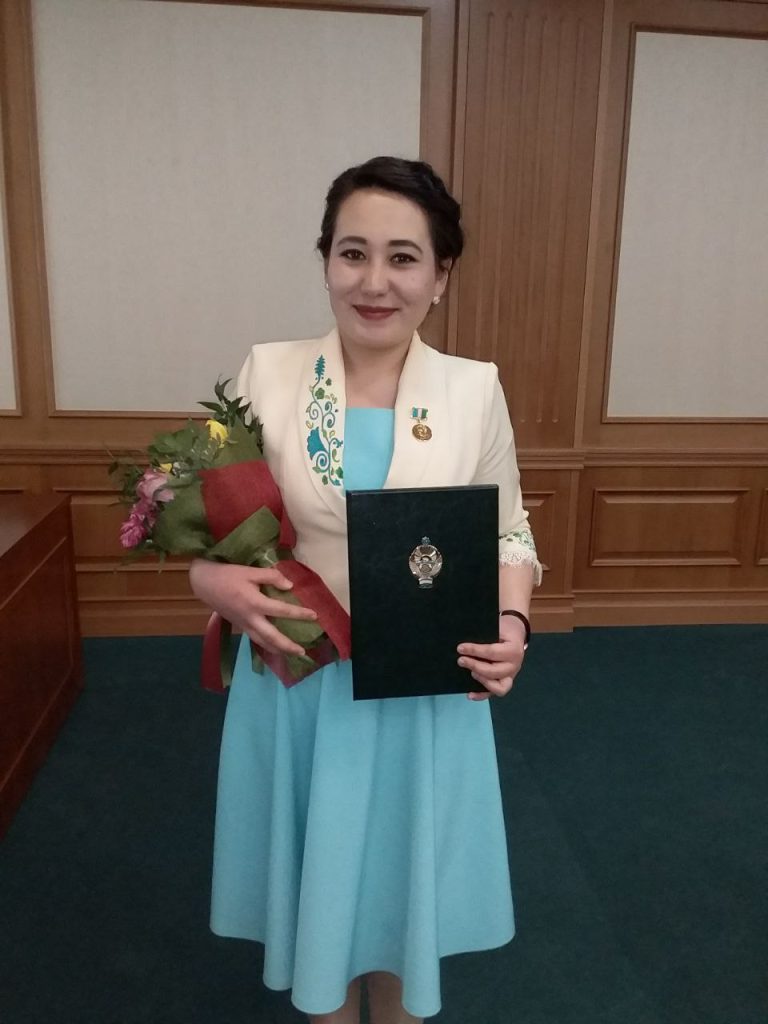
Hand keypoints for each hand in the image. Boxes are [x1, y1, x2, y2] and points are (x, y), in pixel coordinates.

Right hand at [189, 560, 316, 656]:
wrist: (204, 583)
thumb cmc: (228, 575)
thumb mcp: (250, 571)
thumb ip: (271, 577)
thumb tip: (289, 586)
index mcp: (255, 603)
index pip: (282, 610)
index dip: (299, 614)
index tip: (314, 616)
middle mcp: (250, 618)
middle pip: (272, 637)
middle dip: (287, 646)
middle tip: (302, 652)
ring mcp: (243, 624)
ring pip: (262, 642)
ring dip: (277, 650)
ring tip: (290, 654)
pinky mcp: (238, 626)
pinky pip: (254, 639)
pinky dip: (265, 645)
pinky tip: (272, 647)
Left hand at [457, 614, 527, 700]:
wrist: (515, 634)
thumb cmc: (504, 630)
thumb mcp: (497, 627)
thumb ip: (484, 636)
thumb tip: (464, 645)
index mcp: (513, 650)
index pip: (491, 652)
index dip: (474, 651)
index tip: (460, 648)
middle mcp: (514, 666)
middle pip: (494, 672)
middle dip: (475, 666)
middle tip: (461, 660)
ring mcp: (511, 676)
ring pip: (499, 688)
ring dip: (482, 682)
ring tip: (470, 673)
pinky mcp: (505, 682)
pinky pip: (495, 693)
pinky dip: (482, 696)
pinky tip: (470, 694)